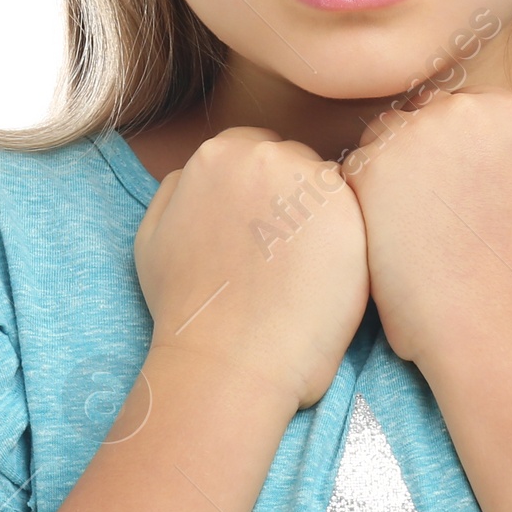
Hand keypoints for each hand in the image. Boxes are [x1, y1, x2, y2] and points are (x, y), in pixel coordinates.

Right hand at [134, 127, 369, 409]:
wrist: (227, 360)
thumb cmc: (187, 309)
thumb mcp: (152, 235)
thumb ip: (176, 188)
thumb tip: (195, 173)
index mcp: (217, 154)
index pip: (257, 150)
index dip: (262, 193)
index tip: (262, 232)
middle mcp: (264, 155)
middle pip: (296, 161)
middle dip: (294, 200)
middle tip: (286, 256)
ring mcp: (310, 181)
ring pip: (329, 188)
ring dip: (324, 220)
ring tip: (305, 272)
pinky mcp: (350, 213)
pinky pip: (359, 214)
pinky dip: (348, 243)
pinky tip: (326, 279)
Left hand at [341, 88, 511, 372]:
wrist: (492, 324)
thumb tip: (499, 140)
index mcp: (510, 111)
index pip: (462, 111)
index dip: (455, 154)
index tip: (457, 194)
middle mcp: (462, 108)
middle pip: (421, 117)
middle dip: (420, 157)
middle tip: (429, 216)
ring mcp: (413, 133)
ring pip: (384, 140)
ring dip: (388, 175)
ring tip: (411, 232)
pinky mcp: (369, 168)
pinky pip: (353, 172)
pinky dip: (364, 204)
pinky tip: (389, 242)